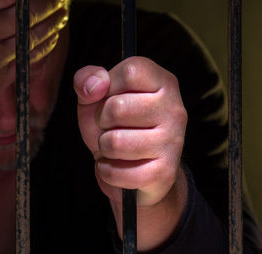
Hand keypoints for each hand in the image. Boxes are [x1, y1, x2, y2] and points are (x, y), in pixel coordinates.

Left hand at [73, 57, 187, 249]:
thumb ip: (87, 80)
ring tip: (114, 148)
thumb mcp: (95, 98)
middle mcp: (174, 109)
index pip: (131, 71)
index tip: (109, 97)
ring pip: (115, 142)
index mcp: (162, 82)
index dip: (108, 85)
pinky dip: (107, 171)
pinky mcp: (164, 172)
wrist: (138, 174)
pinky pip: (116, 172)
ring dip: (103, 148)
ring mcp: (172, 141)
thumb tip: (95, 86)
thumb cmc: (115, 127)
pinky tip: (118, 166)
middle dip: (101, 121)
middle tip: (111, 127)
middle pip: (117, 107)